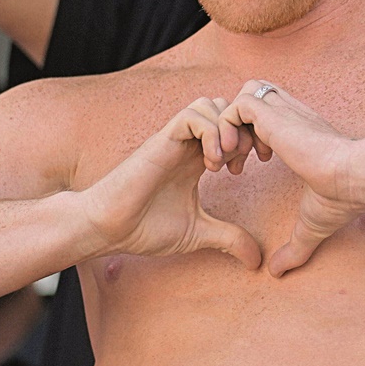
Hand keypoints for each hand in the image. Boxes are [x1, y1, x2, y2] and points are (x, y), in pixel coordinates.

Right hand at [81, 97, 261, 267]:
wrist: (108, 228)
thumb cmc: (145, 228)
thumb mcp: (199, 233)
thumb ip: (229, 238)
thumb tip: (256, 260)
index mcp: (198, 158)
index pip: (232, 127)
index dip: (249, 140)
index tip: (249, 168)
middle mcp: (188, 144)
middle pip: (225, 108)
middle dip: (242, 129)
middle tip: (243, 161)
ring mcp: (175, 140)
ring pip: (210, 104)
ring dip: (226, 129)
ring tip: (224, 163)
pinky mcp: (162, 141)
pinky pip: (192, 115)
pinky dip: (210, 133)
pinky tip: (210, 164)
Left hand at [221, 81, 364, 277]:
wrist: (356, 177)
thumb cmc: (342, 195)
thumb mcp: (311, 223)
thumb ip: (294, 246)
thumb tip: (278, 272)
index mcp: (296, 132)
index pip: (262, 116)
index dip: (244, 140)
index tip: (243, 170)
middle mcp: (290, 115)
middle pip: (250, 99)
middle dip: (232, 129)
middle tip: (231, 162)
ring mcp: (283, 111)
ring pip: (241, 96)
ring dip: (227, 126)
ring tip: (229, 158)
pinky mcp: (275, 114)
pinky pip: (237, 105)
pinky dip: (227, 126)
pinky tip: (234, 156)